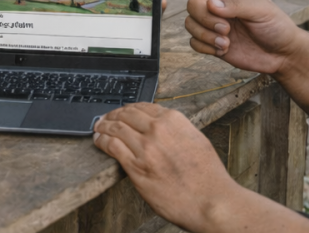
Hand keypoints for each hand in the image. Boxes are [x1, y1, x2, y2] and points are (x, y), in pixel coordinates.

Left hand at [93, 103, 242, 232]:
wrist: (210, 201)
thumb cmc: (207, 177)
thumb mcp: (197, 141)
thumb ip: (178, 131)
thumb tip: (164, 128)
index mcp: (174, 121)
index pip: (144, 107)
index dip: (129, 108)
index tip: (124, 111)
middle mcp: (158, 130)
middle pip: (127, 114)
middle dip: (113, 114)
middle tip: (106, 118)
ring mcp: (145, 148)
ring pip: (116, 128)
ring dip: (103, 126)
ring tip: (98, 128)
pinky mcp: (136, 167)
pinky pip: (112, 147)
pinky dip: (102, 141)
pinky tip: (99, 141)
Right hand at [167, 0, 304, 74]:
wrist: (281, 55)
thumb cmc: (276, 26)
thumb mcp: (261, 9)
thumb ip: (235, 6)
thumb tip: (211, 5)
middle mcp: (217, 7)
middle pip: (191, 4)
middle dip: (206, 18)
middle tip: (227, 29)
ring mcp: (213, 26)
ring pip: (190, 24)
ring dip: (207, 35)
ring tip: (228, 41)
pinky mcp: (212, 44)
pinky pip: (194, 43)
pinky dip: (206, 48)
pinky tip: (224, 49)